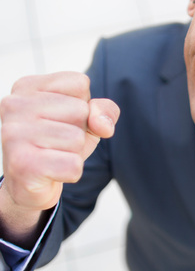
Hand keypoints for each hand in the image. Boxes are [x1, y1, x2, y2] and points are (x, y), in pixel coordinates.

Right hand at [0, 72, 119, 215]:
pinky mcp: (22, 165)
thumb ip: (104, 110)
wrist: (29, 187)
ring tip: (52, 156)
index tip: (61, 120)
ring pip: (77, 139)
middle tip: (56, 143)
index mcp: (26, 87)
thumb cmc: (57, 146)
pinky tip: (51, 173)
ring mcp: (14, 135)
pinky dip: (70, 173)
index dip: (82, 107)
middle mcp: (14, 106)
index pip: (79, 83)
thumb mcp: (86, 120)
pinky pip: (73, 165)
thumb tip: (102, 124)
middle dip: (78, 132)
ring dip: (73, 153)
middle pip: (80, 110)